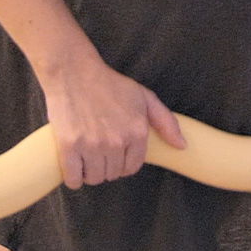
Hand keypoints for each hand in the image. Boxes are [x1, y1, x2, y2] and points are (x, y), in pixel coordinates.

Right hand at [40, 53, 185, 188]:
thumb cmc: (109, 84)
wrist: (73, 71)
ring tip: (86, 156)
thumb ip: (166, 122)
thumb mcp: (144, 97)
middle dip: (107, 166)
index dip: (123, 163)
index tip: (115, 154)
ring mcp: (92, 144)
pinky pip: (73, 179)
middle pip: (112, 174)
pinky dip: (73, 178)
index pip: (132, 167)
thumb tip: (181, 146)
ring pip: (94, 178)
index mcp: (136, 132)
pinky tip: (73, 168)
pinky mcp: (68, 146)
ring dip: (90, 173)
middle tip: (98, 150)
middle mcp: (116, 141)